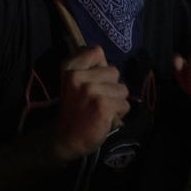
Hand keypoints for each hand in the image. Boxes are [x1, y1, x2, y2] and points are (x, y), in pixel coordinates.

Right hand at [52, 45, 130, 161]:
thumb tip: (106, 62)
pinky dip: (119, 113)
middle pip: (114, 71)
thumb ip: (88, 69)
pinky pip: (124, 105)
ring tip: (102, 109)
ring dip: (117, 101)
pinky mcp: (103, 106)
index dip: (101, 66)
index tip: (95, 79)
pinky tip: (106, 118)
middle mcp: (79, 77)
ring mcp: (91, 91)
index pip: (97, 52)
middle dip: (111, 86)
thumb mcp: (72, 83)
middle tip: (98, 99)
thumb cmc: (73, 110)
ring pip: (122, 89)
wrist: (65, 139)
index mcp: (70, 69)